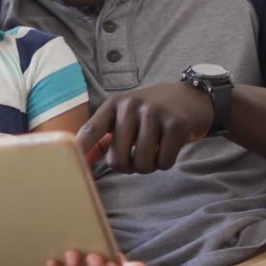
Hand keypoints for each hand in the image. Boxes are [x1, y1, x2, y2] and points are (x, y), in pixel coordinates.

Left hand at [76, 82, 212, 173]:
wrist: (192, 97)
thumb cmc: (152, 112)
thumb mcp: (126, 114)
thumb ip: (106, 136)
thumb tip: (83, 160)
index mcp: (115, 104)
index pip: (92, 129)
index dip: (81, 149)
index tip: (72, 165)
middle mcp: (132, 106)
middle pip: (118, 159)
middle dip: (127, 167)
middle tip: (137, 158)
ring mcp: (155, 114)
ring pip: (142, 164)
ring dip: (148, 166)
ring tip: (154, 151)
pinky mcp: (176, 125)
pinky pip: (164, 162)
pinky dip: (165, 163)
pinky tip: (168, 147)